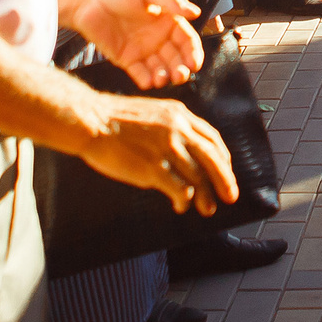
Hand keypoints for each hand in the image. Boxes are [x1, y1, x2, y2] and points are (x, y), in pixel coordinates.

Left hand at [65, 0, 205, 88]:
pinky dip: (145, 79)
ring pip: (159, 68)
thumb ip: (171, 2)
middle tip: (181, 75)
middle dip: (181, 68)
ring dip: (164, 76)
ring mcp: (142, 49)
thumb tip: (196, 13)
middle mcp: (157, 37)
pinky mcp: (125, 59)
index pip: (186, 39)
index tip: (195, 63)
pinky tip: (148, 81)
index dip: (192, 52)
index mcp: (166, 20)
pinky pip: (139, 73)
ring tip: (162, 79)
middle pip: (175, 57)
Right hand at [80, 95, 237, 215]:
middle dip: (224, 179)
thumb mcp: (152, 113)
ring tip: (207, 209)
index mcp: (179, 115)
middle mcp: (178, 129)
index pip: (212, 138)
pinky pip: (179, 188)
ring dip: (205, 196)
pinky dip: (184, 200)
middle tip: (230, 196)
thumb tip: (184, 150)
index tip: (226, 170)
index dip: (223, 157)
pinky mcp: (153, 168)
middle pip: (212, 158)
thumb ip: (171, 127)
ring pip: (198, 176)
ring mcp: (166, 149)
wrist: (91, 120)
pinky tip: (181, 206)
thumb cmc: (114, 120)